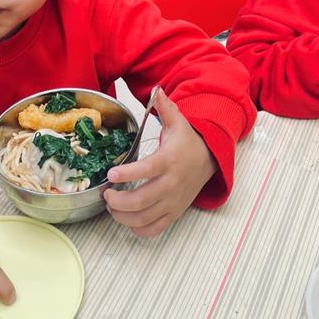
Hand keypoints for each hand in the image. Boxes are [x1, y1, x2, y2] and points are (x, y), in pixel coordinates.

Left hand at [105, 88, 215, 236]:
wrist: (211, 160)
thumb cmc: (188, 142)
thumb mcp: (178, 122)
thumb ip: (165, 108)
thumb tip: (157, 89)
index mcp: (169, 160)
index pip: (146, 170)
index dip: (126, 174)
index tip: (111, 174)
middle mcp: (171, 184)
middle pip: (140, 201)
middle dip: (116, 201)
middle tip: (107, 193)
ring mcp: (173, 202)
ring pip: (144, 218)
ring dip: (122, 216)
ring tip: (112, 206)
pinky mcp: (175, 213)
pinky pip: (154, 229)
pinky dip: (137, 229)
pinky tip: (128, 219)